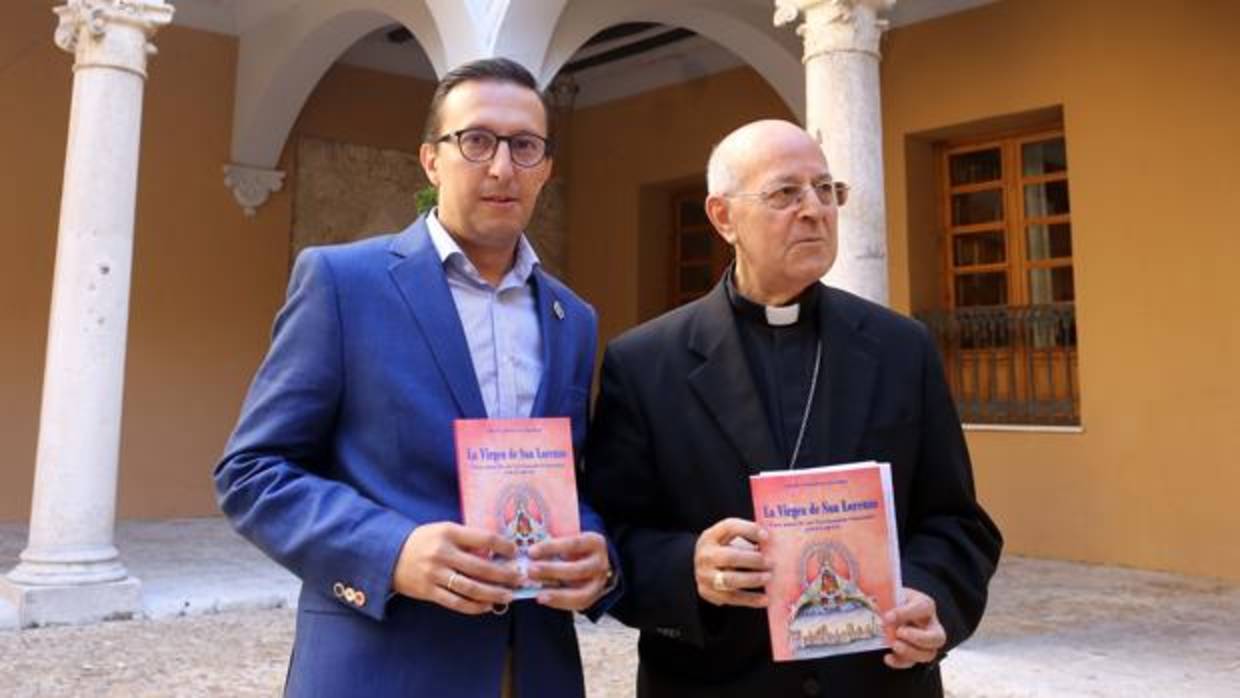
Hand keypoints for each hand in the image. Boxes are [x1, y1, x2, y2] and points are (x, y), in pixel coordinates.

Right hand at [391, 522, 520, 614]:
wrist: (389, 555)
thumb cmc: (424, 541)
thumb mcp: (444, 531)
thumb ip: (467, 539)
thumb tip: (497, 552)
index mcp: (449, 533)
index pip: (484, 538)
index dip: (504, 546)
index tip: (515, 552)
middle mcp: (443, 553)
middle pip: (481, 566)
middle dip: (504, 574)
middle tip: (520, 578)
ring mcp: (435, 574)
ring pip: (471, 588)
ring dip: (493, 593)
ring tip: (508, 595)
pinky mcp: (429, 591)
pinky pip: (456, 602)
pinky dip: (474, 606)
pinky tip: (487, 606)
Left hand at [526, 532, 611, 610]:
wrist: (593, 562)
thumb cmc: (573, 549)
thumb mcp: (568, 540)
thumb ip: (553, 545)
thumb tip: (527, 551)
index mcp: (594, 542)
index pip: (573, 544)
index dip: (551, 548)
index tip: (531, 551)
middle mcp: (600, 563)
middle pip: (578, 569)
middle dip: (552, 571)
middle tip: (530, 571)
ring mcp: (599, 582)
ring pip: (581, 593)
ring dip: (558, 594)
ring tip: (538, 595)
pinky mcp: (594, 597)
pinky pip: (578, 604)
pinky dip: (559, 603)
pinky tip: (543, 598)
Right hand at [694, 517, 771, 607]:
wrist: (701, 568)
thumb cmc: (722, 550)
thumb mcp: (727, 538)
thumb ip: (746, 538)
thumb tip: (773, 542)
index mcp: (710, 536)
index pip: (729, 528)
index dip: (749, 530)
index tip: (767, 536)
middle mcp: (705, 555)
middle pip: (730, 557)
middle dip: (753, 560)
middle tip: (771, 563)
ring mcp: (704, 575)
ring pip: (730, 580)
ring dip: (752, 579)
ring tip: (768, 577)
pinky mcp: (708, 592)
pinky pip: (732, 598)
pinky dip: (751, 599)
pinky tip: (766, 599)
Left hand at [883, 587, 946, 668]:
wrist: (894, 609)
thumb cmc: (894, 598)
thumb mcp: (890, 590)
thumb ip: (878, 589)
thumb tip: (857, 585)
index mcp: (924, 604)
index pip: (923, 607)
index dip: (906, 613)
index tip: (888, 617)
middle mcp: (930, 625)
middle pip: (937, 637)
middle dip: (919, 638)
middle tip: (899, 633)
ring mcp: (926, 642)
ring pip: (928, 654)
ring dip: (910, 652)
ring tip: (893, 645)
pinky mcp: (915, 654)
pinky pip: (913, 663)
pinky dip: (900, 663)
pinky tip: (887, 657)